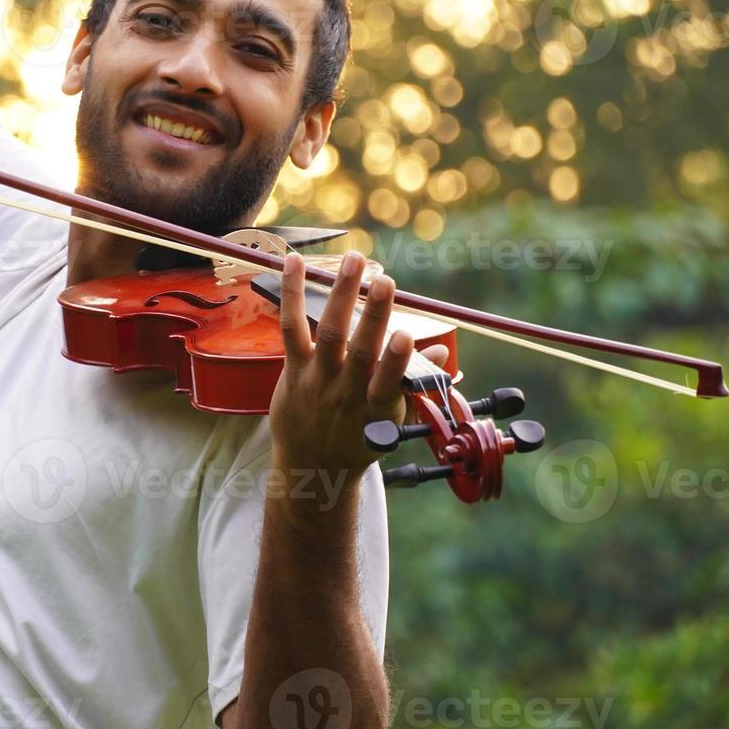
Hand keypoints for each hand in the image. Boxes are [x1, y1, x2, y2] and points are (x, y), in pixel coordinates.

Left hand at [269, 251, 444, 479]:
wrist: (312, 468)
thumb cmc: (359, 440)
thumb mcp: (393, 420)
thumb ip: (413, 384)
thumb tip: (438, 351)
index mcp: (376, 408)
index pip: (388, 383)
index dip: (396, 361)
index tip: (405, 335)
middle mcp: (346, 392)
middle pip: (359, 351)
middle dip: (373, 315)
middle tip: (385, 279)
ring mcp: (317, 379)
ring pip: (328, 333)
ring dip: (341, 293)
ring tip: (354, 259)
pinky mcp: (294, 369)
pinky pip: (291, 327)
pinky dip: (292, 294)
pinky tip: (295, 262)